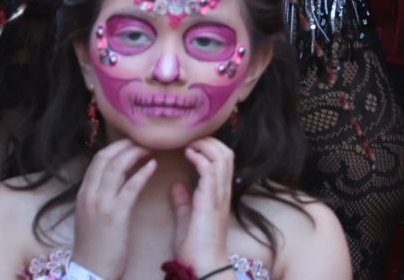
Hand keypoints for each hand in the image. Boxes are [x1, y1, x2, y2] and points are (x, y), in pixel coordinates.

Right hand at [73, 137, 158, 279]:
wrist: (90, 271)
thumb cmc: (94, 247)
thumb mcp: (89, 217)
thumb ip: (97, 197)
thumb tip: (112, 181)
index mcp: (83, 194)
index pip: (97, 160)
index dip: (115, 147)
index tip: (130, 142)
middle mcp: (89, 195)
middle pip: (105, 157)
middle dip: (125, 144)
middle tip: (143, 139)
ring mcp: (101, 204)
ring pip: (116, 167)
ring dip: (135, 153)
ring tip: (150, 148)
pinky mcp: (116, 215)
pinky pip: (130, 187)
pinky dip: (142, 173)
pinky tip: (153, 166)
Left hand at [169, 136, 238, 274]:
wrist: (202, 265)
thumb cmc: (195, 247)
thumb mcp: (186, 218)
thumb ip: (183, 200)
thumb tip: (176, 184)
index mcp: (219, 194)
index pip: (223, 160)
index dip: (210, 146)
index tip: (192, 143)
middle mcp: (223, 191)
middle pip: (226, 153)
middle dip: (210, 141)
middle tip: (191, 138)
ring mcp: (219, 194)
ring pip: (222, 156)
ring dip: (205, 145)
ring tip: (189, 143)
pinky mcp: (210, 199)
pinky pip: (209, 169)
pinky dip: (199, 157)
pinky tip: (187, 155)